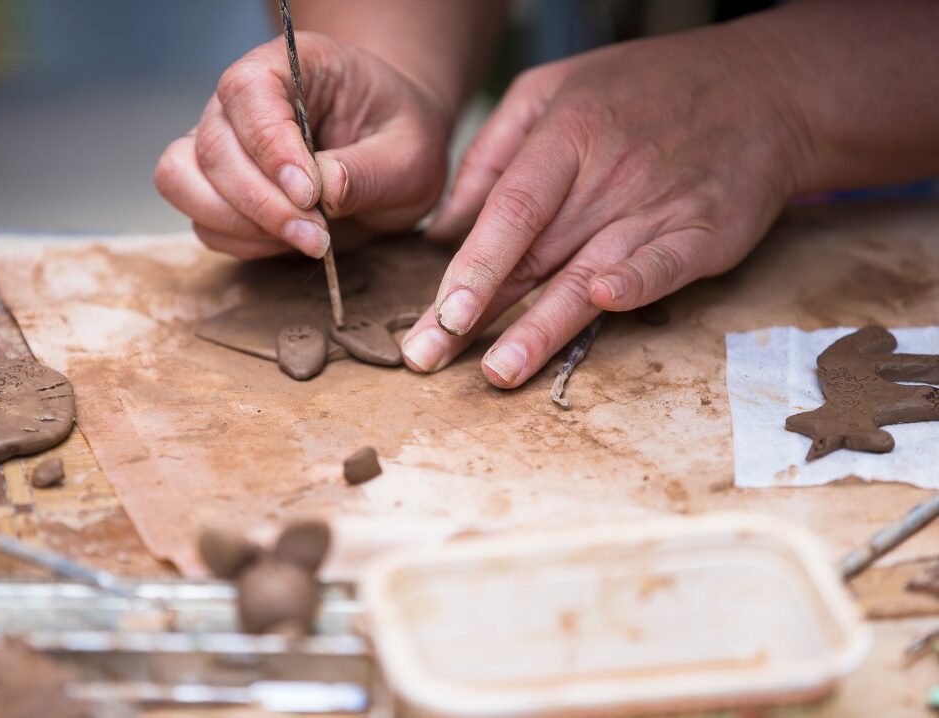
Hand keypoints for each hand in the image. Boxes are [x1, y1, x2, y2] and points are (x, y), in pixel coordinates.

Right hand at [154, 33, 449, 259]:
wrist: (390, 156)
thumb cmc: (398, 140)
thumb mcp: (410, 153)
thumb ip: (369, 170)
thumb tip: (324, 191)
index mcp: (290, 65)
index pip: (249, 93)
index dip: (270, 147)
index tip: (310, 194)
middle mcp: (241, 100)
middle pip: (212, 146)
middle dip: (262, 204)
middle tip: (318, 236)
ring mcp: (222, 143)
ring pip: (184, 182)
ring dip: (240, 225)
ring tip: (305, 240)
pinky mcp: (217, 188)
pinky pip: (202, 221)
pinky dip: (240, 241)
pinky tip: (288, 242)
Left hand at [401, 26, 810, 386]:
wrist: (762, 87)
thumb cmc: (640, 90)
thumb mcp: (552, 89)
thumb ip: (491, 154)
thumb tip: (442, 227)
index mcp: (565, 137)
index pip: (508, 211)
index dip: (472, 264)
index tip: (438, 313)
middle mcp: (608, 175)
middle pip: (534, 255)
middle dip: (479, 312)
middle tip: (430, 358)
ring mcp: (658, 206)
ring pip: (587, 275)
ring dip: (542, 327)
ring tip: (499, 371)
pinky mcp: (704, 232)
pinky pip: (666, 262)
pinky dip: (638, 282)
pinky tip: (606, 302)